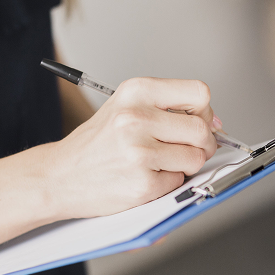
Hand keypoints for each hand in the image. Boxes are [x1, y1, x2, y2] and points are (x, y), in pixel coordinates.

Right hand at [45, 77, 218, 218]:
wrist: (58, 175)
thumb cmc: (96, 144)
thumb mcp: (125, 107)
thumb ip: (167, 109)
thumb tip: (215, 123)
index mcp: (136, 91)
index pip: (199, 93)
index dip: (205, 111)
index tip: (199, 122)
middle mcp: (136, 118)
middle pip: (202, 129)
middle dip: (202, 143)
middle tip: (185, 149)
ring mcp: (139, 152)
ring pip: (195, 158)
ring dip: (184, 165)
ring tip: (157, 163)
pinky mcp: (141, 183)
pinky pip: (178, 182)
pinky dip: (167, 184)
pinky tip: (143, 177)